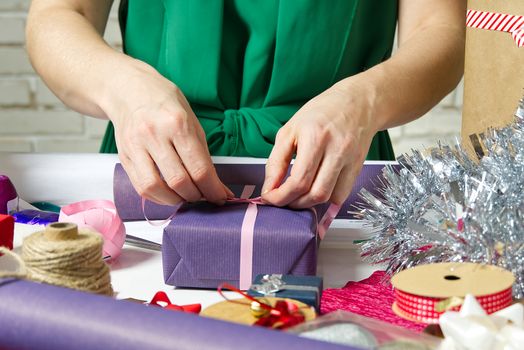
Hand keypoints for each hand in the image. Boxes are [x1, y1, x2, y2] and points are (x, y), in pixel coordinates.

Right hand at [108, 60, 232, 204]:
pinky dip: (158, 197)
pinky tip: (168, 194)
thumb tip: (217, 187)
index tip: (220, 197)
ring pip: (156, 188)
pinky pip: (141, 187)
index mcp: (177, 124)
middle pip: (179, 181)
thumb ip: (202, 155)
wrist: (129, 90)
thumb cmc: (165, 105)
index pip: (199, 168)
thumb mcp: (192, 122)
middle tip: (205, 197)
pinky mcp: (124, 156)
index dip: (212, 190)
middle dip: (196, 196)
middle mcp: (154, 135)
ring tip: (186, 197)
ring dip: (175, 200)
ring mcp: (135, 146)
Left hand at [261, 81, 376, 207]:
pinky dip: (326, 199)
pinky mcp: (358, 167)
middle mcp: (336, 150)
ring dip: (310, 204)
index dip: (281, 196)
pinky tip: (315, 190)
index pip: (298, 180)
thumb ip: (276, 161)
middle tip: (283, 199)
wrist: (358, 103)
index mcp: (315, 137)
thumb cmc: (321, 113)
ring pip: (330, 198)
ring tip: (297, 196)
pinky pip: (342, 195)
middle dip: (294, 203)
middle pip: (315, 193)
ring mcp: (350, 160)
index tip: (270, 198)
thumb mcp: (290, 130)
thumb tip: (269, 188)